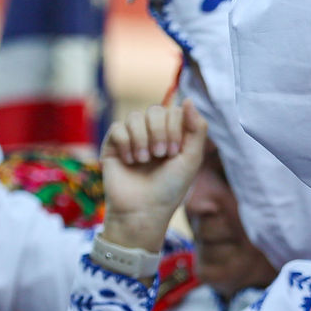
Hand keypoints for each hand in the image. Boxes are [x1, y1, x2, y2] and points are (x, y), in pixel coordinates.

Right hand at [99, 102, 207, 252]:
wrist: (143, 210)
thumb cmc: (170, 188)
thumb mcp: (191, 159)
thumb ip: (196, 129)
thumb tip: (189, 100)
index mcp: (173, 135)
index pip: (174, 111)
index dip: (174, 128)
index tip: (174, 153)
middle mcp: (152, 134)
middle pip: (155, 110)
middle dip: (159, 132)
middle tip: (160, 155)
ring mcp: (132, 138)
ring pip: (135, 117)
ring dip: (142, 139)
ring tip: (144, 161)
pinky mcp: (113, 145)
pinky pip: (118, 128)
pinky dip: (126, 143)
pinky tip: (130, 161)